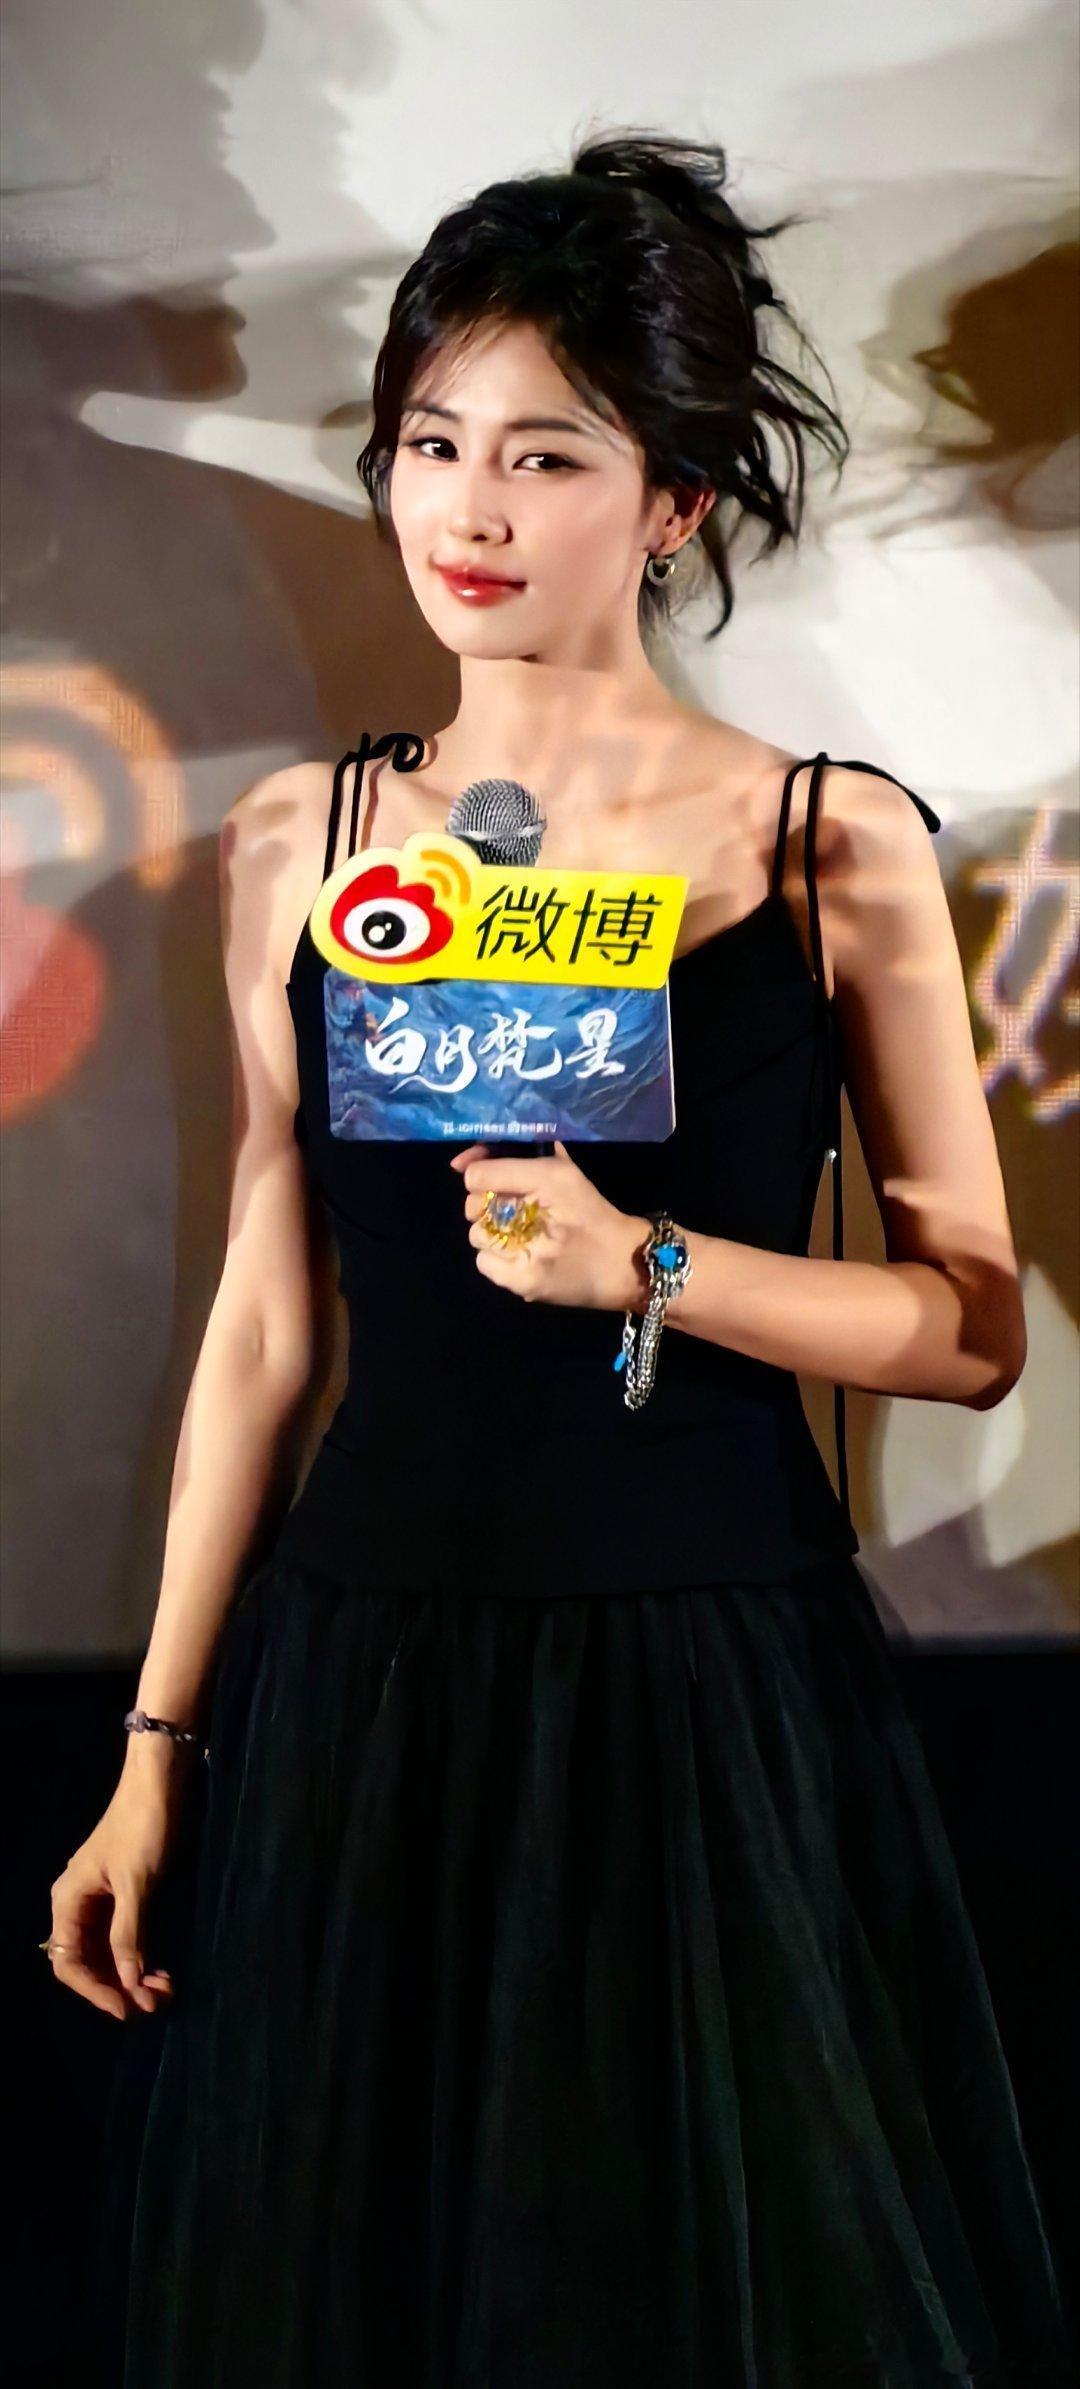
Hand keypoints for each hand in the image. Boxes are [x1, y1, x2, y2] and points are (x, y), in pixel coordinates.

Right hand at [43, 1760, 189, 2020]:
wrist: (160, 1782)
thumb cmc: (143, 1827)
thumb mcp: (136, 1884)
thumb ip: (129, 1934)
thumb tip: (128, 1983)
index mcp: (69, 1900)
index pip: (67, 1962)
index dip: (94, 1990)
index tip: (126, 2008)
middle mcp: (79, 1904)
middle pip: (88, 1962)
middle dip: (119, 1986)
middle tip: (155, 2002)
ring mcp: (102, 1901)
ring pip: (109, 1953)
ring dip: (133, 1975)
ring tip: (163, 1990)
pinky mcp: (125, 1895)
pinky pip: (125, 1937)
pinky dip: (141, 1956)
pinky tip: (161, 1970)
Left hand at [450, 1141, 649, 1312]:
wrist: (622, 1264)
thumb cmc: (593, 1215)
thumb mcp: (566, 1172)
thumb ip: (527, 1155)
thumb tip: (475, 1156)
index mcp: (548, 1179)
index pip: (479, 1175)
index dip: (478, 1172)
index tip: (489, 1179)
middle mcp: (534, 1213)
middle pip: (472, 1206)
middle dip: (485, 1205)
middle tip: (509, 1210)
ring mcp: (526, 1253)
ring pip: (476, 1235)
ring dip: (489, 1233)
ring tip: (517, 1234)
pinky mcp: (523, 1283)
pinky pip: (483, 1264)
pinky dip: (494, 1259)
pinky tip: (518, 1255)